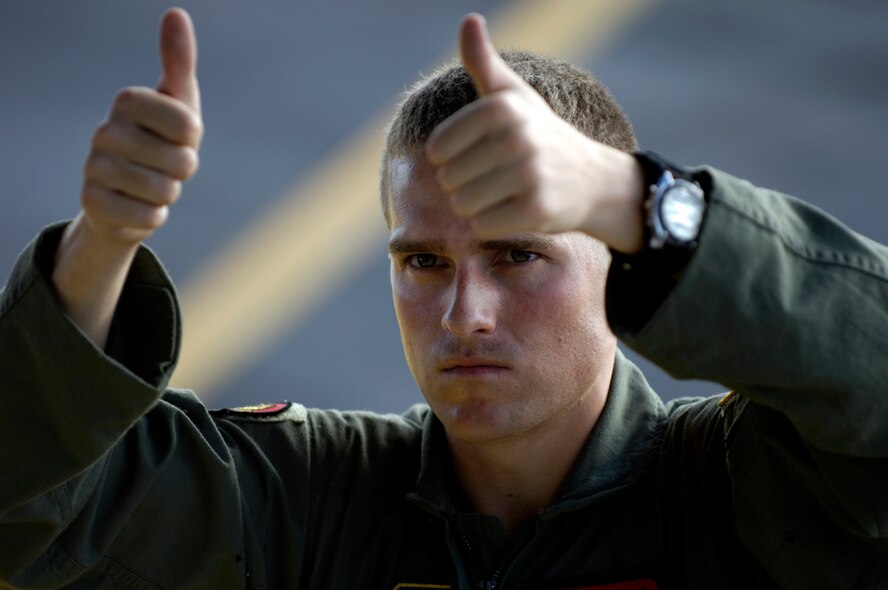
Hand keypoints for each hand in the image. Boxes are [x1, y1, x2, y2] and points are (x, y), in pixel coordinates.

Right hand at [80, 7, 202, 245]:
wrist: (128, 193)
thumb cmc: (163, 140)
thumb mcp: (178, 103)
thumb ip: (179, 62)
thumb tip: (176, 13)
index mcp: (127, 102)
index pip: (186, 123)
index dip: (194, 136)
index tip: (186, 136)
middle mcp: (104, 131)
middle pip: (181, 162)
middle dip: (185, 169)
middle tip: (169, 165)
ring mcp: (93, 168)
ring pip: (164, 192)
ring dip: (170, 194)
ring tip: (154, 184)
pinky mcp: (91, 203)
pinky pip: (148, 217)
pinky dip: (154, 216)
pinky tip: (139, 205)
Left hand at [425, 14, 643, 251]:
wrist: (591, 180)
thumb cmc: (539, 134)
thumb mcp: (512, 95)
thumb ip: (482, 61)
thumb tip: (468, 19)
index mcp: (502, 107)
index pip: (436, 150)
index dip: (450, 158)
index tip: (479, 153)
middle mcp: (517, 137)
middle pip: (448, 180)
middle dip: (465, 185)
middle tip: (497, 177)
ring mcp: (530, 175)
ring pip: (463, 206)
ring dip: (477, 207)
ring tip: (504, 194)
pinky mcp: (537, 210)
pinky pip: (483, 228)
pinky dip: (493, 225)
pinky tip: (514, 211)